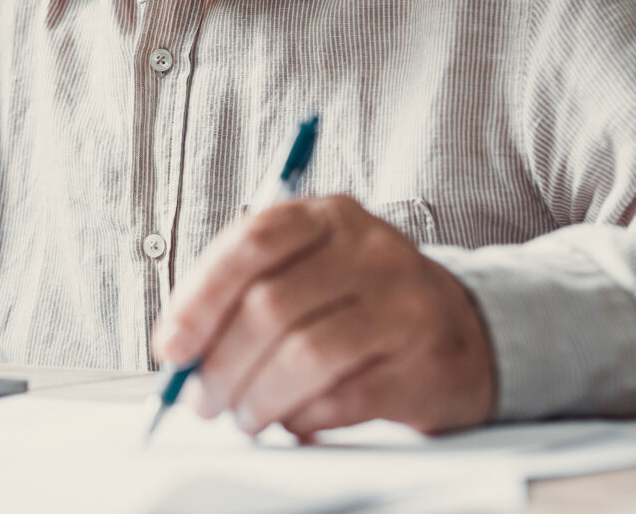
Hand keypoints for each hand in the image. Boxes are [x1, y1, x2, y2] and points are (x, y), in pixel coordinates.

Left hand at [150, 195, 493, 439]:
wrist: (464, 330)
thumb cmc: (361, 299)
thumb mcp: (309, 268)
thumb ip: (245, 292)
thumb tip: (180, 347)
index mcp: (328, 216)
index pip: (251, 243)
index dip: (200, 298)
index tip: (171, 346)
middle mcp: (369, 250)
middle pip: (271, 306)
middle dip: (222, 363)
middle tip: (202, 399)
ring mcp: (402, 304)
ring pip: (306, 355)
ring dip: (259, 396)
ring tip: (243, 415)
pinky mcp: (423, 363)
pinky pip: (344, 398)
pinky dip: (303, 417)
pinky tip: (292, 420)